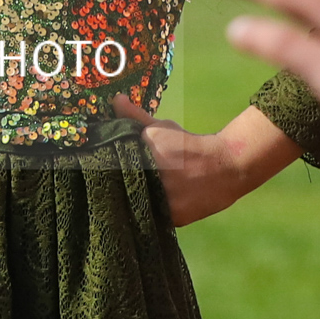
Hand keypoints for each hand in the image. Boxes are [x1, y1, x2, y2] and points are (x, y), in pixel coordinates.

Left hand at [114, 96, 302, 225]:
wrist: (226, 167)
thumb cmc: (189, 144)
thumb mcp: (163, 128)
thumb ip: (135, 117)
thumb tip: (116, 99)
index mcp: (144, 155)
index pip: (108, 167)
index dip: (99, 170)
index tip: (93, 170)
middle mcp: (151, 179)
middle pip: (118, 190)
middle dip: (113, 188)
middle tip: (110, 187)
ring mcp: (162, 201)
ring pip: (134, 207)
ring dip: (130, 203)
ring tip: (129, 199)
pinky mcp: (172, 219)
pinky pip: (151, 219)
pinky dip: (147, 213)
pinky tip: (146, 208)